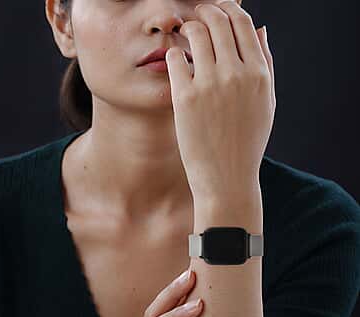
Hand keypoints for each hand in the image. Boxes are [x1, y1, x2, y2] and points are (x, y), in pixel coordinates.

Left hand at [165, 0, 275, 199]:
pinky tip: (176, 60)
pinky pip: (175, 58)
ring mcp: (210, 84)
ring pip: (195, 33)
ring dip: (188, 27)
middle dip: (206, 12)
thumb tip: (261, 29)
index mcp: (259, 74)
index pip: (242, 23)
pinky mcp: (186, 97)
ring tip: (185, 34)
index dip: (228, 10)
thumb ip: (266, 64)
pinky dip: (175, 53)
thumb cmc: (247, 142)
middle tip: (197, 16)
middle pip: (218, 21)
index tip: (218, 12)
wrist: (226, 176)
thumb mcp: (266, 103)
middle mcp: (236, 74)